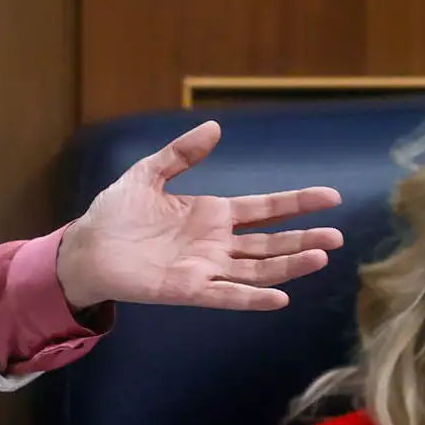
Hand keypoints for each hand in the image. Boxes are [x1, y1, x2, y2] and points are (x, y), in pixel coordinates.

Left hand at [56, 121, 343, 311]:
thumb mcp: (149, 173)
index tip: (330, 197)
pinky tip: (281, 295)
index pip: (264, 209)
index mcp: (212, 214)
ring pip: (258, 269)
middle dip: (304, 238)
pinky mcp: (189, 289)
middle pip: (271, 243)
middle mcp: (217, 243)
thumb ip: (181, 154)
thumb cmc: (116, 213)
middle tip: (338, 236)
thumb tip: (214, 127)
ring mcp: (206, 268)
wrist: (86, 247)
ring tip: (321, 256)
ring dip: (289, 265)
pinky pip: (227, 295)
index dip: (296, 203)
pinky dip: (253, 297)